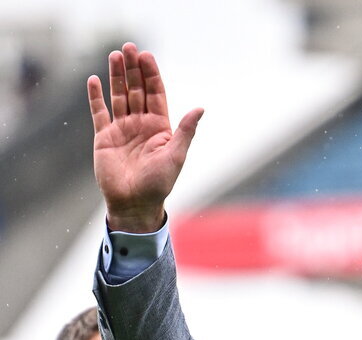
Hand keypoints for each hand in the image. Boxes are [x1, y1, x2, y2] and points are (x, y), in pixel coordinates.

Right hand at [87, 42, 203, 231]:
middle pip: (136, 90)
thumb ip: (186, 131)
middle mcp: (141, 125)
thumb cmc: (158, 184)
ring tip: (114, 55)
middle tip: (129, 47)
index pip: (155, 94)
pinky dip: (96, 97)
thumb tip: (200, 109)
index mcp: (159, 128)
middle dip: (133, 69)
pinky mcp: (104, 138)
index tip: (146, 56)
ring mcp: (122, 130)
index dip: (151, 75)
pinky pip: (99, 113)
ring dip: (116, 76)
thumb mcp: (176, 156)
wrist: (134, 204)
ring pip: (119, 97)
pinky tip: (94, 79)